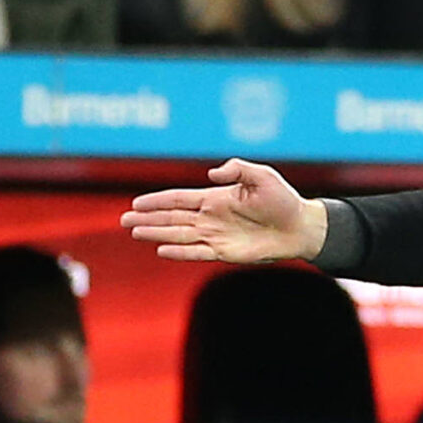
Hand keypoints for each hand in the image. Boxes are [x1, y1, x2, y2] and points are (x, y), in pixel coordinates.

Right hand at [122, 159, 328, 263]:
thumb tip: (211, 174)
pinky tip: (161, 250)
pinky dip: (179, 252)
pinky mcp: (225, 252)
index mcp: (215, 197)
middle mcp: (211, 217)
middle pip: (172, 218)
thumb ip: (235, 169)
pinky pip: (197, 252)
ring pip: (179, 235)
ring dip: (156, 234)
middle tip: (124, 219)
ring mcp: (216, 235)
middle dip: (147, 218)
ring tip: (134, 232)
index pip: (178, 199)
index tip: (136, 202)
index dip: (157, 201)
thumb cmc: (282, 199)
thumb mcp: (260, 175)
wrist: (299, 226)